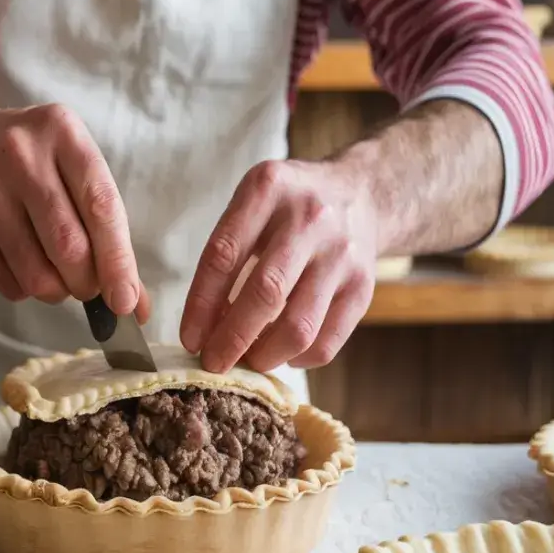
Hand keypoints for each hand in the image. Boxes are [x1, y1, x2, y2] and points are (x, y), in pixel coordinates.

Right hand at [0, 101, 148, 318]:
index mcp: (63, 134)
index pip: (100, 206)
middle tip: (91, 286)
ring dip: (58, 291)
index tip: (126, 299)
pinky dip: (26, 289)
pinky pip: (8, 284)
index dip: (118, 260)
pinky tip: (23, 262)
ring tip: (58, 274)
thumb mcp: (76, 169)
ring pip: (36, 274)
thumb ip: (109, 229)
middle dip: (88, 282)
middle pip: (68, 245)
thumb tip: (137, 303)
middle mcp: (20, 157)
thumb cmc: (36, 163)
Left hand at [179, 159, 376, 372]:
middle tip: (213, 362)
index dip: (201, 304)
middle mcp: (309, 219)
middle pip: (265, 293)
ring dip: (266, 356)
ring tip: (248, 361)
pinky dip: (299, 360)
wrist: (359, 193)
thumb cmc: (289, 207)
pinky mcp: (363, 285)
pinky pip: (328, 341)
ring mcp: (341, 253)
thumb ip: (228, 252)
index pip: (224, 255)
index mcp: (268, 190)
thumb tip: (204, 327)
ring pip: (300, 326)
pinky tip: (283, 353)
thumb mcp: (253, 202)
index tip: (190, 338)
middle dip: (232, 339)